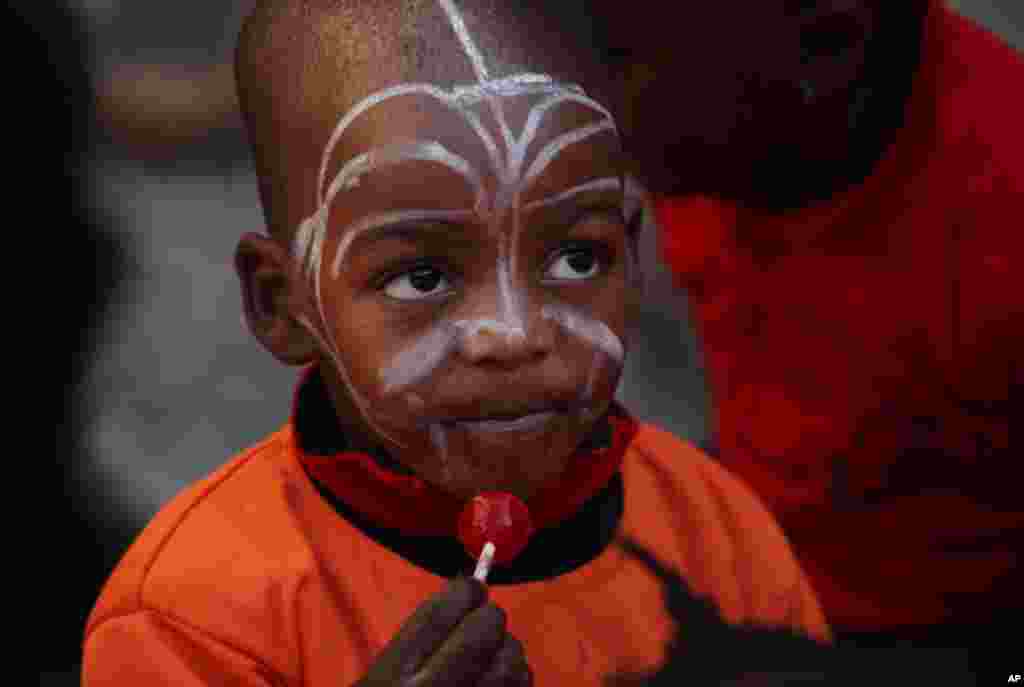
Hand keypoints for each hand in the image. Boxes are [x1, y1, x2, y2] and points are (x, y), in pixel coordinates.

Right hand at [354, 576, 531, 686]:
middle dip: (489, 619)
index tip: (472, 588)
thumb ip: (418, 644)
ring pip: (515, 660)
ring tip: (495, 658)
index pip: (439, 613)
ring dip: (510, 651)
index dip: (464, 591)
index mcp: (392, 678)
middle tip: (484, 625)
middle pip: (484, 629)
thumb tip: (470, 592)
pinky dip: (519, 682)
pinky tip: (503, 686)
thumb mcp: (380, 680)